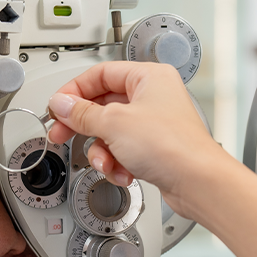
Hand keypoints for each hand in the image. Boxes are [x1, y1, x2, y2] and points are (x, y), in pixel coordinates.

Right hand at [46, 62, 223, 217]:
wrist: (198, 182)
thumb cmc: (172, 145)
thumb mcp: (115, 124)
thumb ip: (82, 113)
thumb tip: (61, 104)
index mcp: (148, 77)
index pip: (100, 74)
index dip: (74, 91)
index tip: (58, 108)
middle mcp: (153, 96)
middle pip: (103, 105)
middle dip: (84, 126)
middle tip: (62, 134)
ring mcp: (154, 123)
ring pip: (111, 132)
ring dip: (102, 151)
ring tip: (106, 162)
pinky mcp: (155, 148)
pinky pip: (123, 150)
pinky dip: (118, 163)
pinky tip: (124, 172)